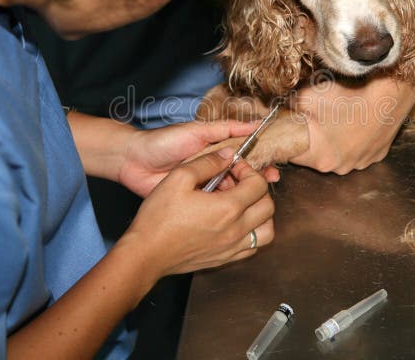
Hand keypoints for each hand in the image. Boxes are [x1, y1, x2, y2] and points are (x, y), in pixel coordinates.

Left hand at [117, 120, 279, 196]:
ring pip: (228, 192)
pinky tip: (234, 212)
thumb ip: (226, 129)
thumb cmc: (163, 141)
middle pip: (240, 177)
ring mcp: (202, 186)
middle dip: (254, 183)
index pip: (244, 158)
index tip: (272, 173)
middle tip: (267, 189)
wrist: (132, 161)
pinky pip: (211, 205)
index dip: (259, 165)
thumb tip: (255, 124)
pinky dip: (223, 207)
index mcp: (215, 151)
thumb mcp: (198, 131)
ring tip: (251, 200)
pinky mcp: (191, 201)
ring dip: (240, 195)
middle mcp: (211, 169)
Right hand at [121, 149, 274, 276]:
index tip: (233, 168)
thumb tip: (228, 155)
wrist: (146, 254)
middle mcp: (235, 230)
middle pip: (268, 207)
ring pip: (267, 230)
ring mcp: (232, 248)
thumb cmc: (158, 218)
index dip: (248, 170)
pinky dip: (253, 233)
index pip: (259, 185)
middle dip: (258, 190)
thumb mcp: (178, 178)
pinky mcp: (225, 259)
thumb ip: (207, 163)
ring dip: (261, 214)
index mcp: (228, 208)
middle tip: (239, 184)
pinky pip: (253, 247)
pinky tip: (236, 224)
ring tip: (244, 204)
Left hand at [290, 75, 414, 173]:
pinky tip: (354, 123)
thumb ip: (287, 107)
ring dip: (332, 141)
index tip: (286, 128)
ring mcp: (360, 164)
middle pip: (313, 156)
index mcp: (318, 159)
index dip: (286, 140)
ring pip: (336, 154)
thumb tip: (276, 108)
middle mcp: (339, 168)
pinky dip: (352, 140)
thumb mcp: (306, 97)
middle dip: (310, 140)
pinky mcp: (376, 156)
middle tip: (313, 119)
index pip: (290, 155)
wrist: (387, 96)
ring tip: (337, 119)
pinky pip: (357, 151)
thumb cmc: (347, 97)